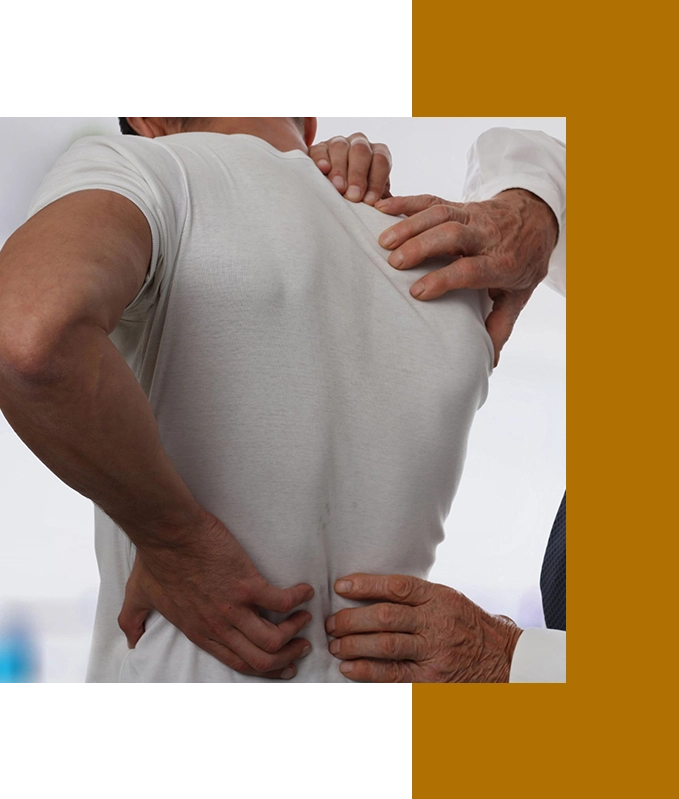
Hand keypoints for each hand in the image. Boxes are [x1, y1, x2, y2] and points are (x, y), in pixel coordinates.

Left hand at [118, 510, 314, 679]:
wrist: (167, 533)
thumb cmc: (155, 559)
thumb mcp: (139, 597)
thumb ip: (133, 621)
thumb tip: (131, 640)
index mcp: (199, 632)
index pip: (238, 663)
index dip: (264, 669)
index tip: (280, 665)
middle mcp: (218, 626)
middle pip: (261, 658)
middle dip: (286, 657)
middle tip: (300, 646)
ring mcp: (234, 607)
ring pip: (274, 639)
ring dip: (295, 631)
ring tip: (304, 617)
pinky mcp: (246, 584)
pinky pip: (281, 601)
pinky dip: (298, 599)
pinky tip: (304, 591)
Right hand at [309, 133, 391, 204]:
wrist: (338, 200)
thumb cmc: (362, 201)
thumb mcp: (378, 202)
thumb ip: (390, 204)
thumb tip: (392, 207)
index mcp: (378, 154)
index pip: (381, 160)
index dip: (376, 180)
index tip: (370, 201)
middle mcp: (360, 145)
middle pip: (361, 151)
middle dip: (358, 175)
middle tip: (354, 196)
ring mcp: (339, 144)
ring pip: (340, 147)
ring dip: (340, 169)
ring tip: (339, 188)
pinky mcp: (319, 148)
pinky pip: (320, 149)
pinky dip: (321, 158)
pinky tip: (324, 169)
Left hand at [325, 574, 522, 682]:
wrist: (503, 657)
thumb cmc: (468, 624)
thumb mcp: (448, 598)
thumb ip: (416, 596)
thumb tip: (371, 592)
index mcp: (438, 597)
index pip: (397, 586)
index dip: (365, 585)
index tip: (342, 586)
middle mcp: (436, 621)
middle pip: (385, 616)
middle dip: (352, 619)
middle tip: (332, 622)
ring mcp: (434, 650)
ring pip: (386, 644)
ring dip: (354, 644)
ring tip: (336, 645)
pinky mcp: (431, 677)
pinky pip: (394, 673)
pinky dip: (368, 669)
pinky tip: (349, 667)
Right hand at [374, 189, 558, 365]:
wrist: (537, 218)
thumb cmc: (523, 262)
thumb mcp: (518, 295)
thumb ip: (500, 326)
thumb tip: (489, 362)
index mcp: (502, 263)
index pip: (470, 269)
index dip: (443, 279)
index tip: (417, 291)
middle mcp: (486, 236)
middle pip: (453, 235)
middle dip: (422, 247)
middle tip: (394, 263)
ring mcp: (471, 216)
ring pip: (440, 214)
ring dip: (410, 225)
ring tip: (383, 241)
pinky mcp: (458, 204)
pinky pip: (431, 199)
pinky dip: (406, 201)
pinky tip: (382, 207)